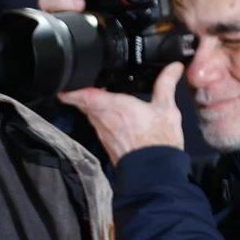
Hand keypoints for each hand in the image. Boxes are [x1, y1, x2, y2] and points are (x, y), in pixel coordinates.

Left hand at [60, 61, 186, 163]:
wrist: (154, 172)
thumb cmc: (158, 142)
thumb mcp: (166, 109)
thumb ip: (166, 84)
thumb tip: (173, 67)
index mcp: (113, 106)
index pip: (81, 94)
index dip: (70, 88)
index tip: (65, 80)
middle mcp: (102, 119)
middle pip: (82, 102)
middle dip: (81, 91)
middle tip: (84, 80)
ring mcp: (103, 132)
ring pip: (90, 113)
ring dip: (92, 104)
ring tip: (99, 93)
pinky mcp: (107, 143)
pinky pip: (99, 125)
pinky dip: (102, 117)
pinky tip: (113, 114)